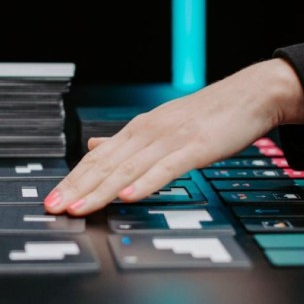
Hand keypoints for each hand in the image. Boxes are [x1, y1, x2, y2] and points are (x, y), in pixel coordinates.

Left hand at [44, 58, 303, 215]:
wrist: (249, 95)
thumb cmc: (207, 115)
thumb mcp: (161, 126)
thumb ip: (127, 141)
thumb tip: (94, 146)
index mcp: (138, 130)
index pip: (97, 158)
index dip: (73, 179)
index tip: (53, 199)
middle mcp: (148, 133)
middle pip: (105, 164)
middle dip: (77, 187)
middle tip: (54, 207)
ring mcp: (170, 139)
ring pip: (128, 168)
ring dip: (101, 190)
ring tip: (81, 208)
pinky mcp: (194, 147)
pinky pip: (165, 168)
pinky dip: (144, 183)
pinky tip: (128, 196)